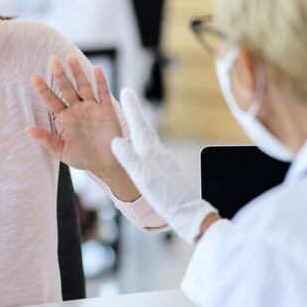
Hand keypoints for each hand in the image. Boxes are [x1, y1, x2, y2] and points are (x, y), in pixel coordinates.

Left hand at [28, 55, 137, 198]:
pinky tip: (97, 69)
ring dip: (78, 73)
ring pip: (84, 86)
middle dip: (60, 74)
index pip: (51, 100)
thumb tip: (26, 129)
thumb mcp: (61, 151)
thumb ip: (46, 139)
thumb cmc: (82, 158)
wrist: (106, 164)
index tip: (33, 77)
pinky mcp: (107, 110)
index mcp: (64, 118)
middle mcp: (77, 109)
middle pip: (67, 88)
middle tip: (52, 60)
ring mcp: (92, 108)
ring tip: (70, 58)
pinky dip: (101, 81)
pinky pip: (103, 93)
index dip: (43, 89)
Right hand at [110, 88, 219, 242]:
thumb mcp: (145, 180)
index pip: (138, 126)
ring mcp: (164, 162)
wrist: (190, 215)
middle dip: (135, 113)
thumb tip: (116, 140)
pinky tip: (146, 149)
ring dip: (140, 127)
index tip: (125, 90)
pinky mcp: (167, 170)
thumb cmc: (167, 199)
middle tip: (127, 97)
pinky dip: (144, 142)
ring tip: (134, 119)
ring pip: (149, 139)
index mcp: (152, 154)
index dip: (131, 109)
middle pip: (144, 129)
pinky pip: (152, 150)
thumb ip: (131, 160)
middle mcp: (159, 154)